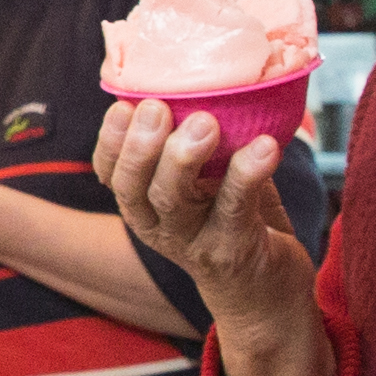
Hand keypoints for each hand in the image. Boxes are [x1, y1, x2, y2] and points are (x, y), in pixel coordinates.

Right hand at [98, 96, 329, 375]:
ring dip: (184, 158)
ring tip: (206, 122)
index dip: (109, 142)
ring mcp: (195, 241)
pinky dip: (248, 173)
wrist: (266, 299)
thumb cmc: (235, 225)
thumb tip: (214, 77)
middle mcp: (161, 227)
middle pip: (134, 187)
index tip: (120, 105)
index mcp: (145, 207)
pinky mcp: (235, 250)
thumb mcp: (208, 185)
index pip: (109, 174)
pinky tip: (265, 146)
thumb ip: (204, 144)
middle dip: (140, 146)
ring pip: (173, 200)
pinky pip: (236, 208)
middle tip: (157, 108)